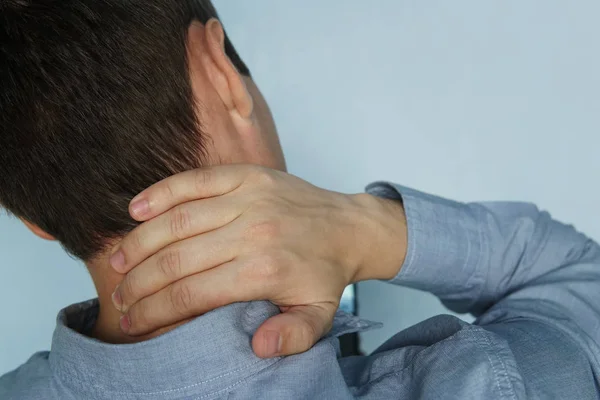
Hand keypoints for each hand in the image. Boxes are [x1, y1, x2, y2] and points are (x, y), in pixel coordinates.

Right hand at [110, 165, 406, 356]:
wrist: (350, 227)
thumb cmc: (325, 273)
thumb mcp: (318, 316)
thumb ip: (292, 336)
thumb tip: (257, 346)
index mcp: (264, 271)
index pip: (192, 294)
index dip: (154, 311)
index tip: (133, 321)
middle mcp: (252, 232)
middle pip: (177, 259)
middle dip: (139, 282)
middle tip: (120, 297)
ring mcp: (248, 199)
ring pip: (178, 220)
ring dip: (140, 243)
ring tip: (116, 262)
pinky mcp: (246, 176)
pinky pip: (194, 181)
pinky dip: (161, 193)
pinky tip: (136, 209)